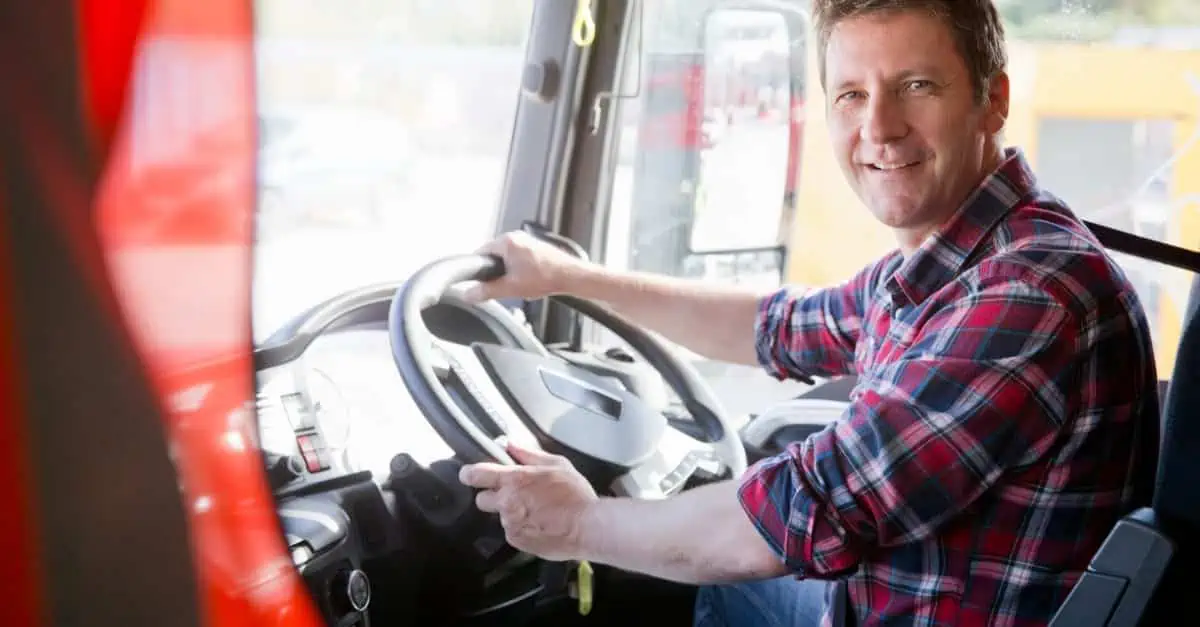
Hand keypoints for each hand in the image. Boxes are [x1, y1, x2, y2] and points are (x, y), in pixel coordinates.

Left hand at [458, 439, 598, 561]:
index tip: (468, 474)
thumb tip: (510, 445)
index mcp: (515, 480)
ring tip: (537, 513)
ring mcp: (510, 524)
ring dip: (512, 514)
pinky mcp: (516, 541)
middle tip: (513, 496)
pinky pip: (513, 532)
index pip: (477, 474)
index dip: (469, 473)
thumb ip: (530, 454)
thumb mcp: (557, 465)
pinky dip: (522, 529)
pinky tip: (540, 525)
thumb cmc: (575, 495)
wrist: (588, 528)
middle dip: (493, 497)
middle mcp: (507, 502)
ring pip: (501, 516)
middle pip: (481, 499)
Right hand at [463, 230, 587, 301]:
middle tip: (504, 286)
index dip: (478, 270)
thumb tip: (469, 294)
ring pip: (507, 258)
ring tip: (520, 284)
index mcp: (506, 241)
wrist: (571, 277)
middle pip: (493, 256)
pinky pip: (518, 258)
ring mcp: (527, 241)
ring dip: (509, 272)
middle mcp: (516, 237)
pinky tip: (529, 280)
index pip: (480, 253)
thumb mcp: (510, 288)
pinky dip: (519, 270)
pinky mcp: (535, 248)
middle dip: (496, 273)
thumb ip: (487, 291)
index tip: (480, 282)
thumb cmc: (547, 277)